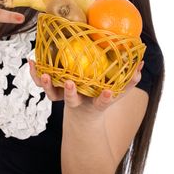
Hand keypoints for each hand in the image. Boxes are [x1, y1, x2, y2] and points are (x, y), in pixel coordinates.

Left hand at [29, 59, 143, 112]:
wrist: (83, 112)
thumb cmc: (100, 96)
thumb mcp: (117, 90)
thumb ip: (129, 80)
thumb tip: (141, 63)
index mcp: (93, 103)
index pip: (101, 103)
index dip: (105, 99)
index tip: (108, 92)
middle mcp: (77, 101)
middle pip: (71, 101)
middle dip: (71, 93)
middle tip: (70, 83)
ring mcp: (62, 96)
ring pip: (53, 94)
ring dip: (48, 84)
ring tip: (44, 72)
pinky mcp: (52, 89)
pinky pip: (41, 83)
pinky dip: (35, 73)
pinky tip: (32, 60)